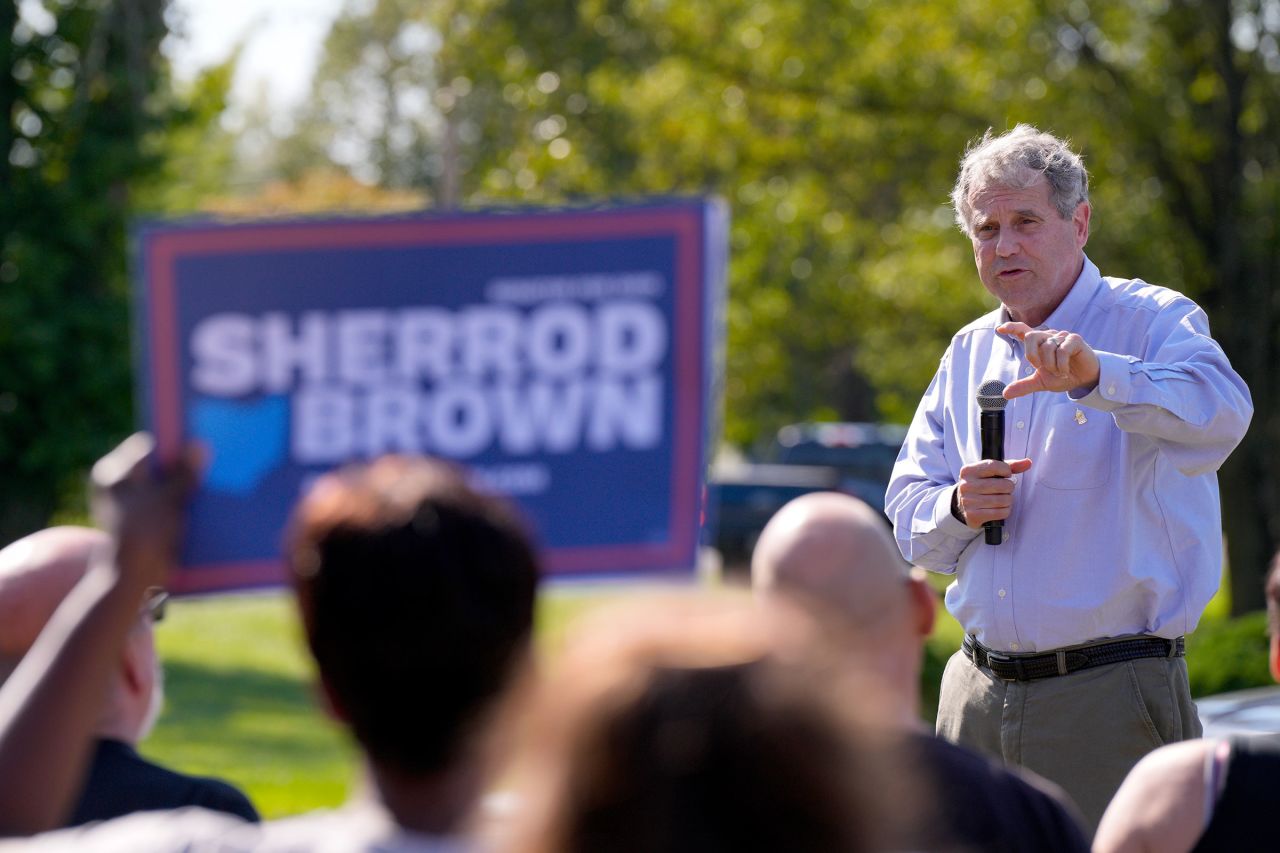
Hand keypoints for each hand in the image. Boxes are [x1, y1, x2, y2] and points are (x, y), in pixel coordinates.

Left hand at [90, 433, 201, 588]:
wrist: (134, 580)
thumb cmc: (145, 536)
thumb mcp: (169, 499)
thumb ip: (184, 473)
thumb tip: (198, 445)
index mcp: (112, 474)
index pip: (148, 446)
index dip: (175, 443)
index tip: (201, 440)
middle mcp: (117, 486)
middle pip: (157, 466)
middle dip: (182, 466)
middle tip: (209, 462)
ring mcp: (129, 505)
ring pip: (163, 485)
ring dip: (184, 485)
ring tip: (210, 483)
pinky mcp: (142, 522)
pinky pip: (165, 503)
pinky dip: (181, 502)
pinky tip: (204, 504)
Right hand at [954, 458, 1032, 528]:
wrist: (964, 504)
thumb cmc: (981, 484)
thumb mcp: (991, 472)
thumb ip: (1010, 466)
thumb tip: (1028, 462)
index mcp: (968, 471)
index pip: (994, 466)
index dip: (1006, 470)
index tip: (1006, 475)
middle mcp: (966, 485)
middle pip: (1002, 485)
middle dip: (1009, 488)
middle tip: (1005, 489)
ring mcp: (968, 501)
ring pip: (1003, 500)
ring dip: (1008, 500)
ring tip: (1002, 498)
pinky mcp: (973, 515)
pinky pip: (1000, 513)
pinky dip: (1005, 511)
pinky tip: (1000, 508)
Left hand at [998, 322, 1099, 398]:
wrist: (1085, 379)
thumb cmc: (1062, 375)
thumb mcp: (1041, 382)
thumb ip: (1023, 386)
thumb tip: (1004, 394)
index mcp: (1039, 344)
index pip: (1023, 330)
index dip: (1012, 328)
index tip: (1000, 329)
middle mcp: (1048, 337)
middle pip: (1031, 336)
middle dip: (1032, 355)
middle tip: (1040, 368)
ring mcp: (1062, 337)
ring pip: (1048, 347)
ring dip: (1051, 365)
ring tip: (1059, 372)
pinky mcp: (1075, 340)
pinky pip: (1062, 350)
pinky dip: (1061, 365)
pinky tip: (1065, 371)